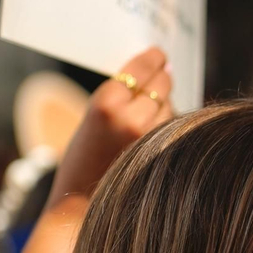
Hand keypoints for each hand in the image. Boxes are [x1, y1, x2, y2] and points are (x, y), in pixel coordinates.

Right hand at [48, 47, 173, 200]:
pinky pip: (172, 125)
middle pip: (161, 84)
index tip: (159, 54)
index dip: (154, 58)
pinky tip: (153, 126)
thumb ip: (122, 93)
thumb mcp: (93, 114)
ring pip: (169, 105)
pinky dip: (167, 121)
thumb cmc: (85, 154)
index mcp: (106, 103)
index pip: (142, 68)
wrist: (80, 199)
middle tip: (162, 71)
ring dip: (164, 101)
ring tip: (149, 106)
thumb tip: (164, 69)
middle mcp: (130, 119)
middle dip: (162, 77)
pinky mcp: (159, 152)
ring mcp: (148, 138)